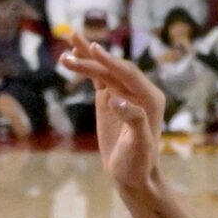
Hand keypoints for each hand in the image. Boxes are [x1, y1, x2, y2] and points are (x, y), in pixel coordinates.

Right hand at [61, 35, 164, 193]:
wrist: (133, 174)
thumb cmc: (139, 163)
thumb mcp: (139, 145)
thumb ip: (134, 121)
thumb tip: (118, 100)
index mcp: (150, 99)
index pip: (129, 74)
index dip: (111, 61)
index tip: (94, 49)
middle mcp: (139, 92)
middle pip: (113, 69)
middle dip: (91, 61)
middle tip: (67, 58)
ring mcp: (123, 93)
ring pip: (104, 70)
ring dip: (86, 58)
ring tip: (68, 43)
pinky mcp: (110, 98)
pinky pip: (98, 77)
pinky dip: (86, 66)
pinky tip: (72, 54)